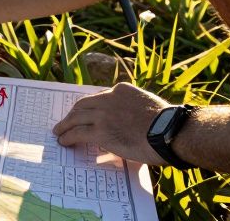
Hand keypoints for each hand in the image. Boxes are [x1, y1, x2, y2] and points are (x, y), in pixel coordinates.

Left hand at [52, 83, 171, 164]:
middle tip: (67, 121)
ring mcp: (103, 114)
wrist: (170, 131)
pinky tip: (64, 141)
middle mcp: (108, 98)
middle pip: (83, 104)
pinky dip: (68, 136)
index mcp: (122, 90)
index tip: (86, 113)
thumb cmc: (167, 124)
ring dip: (65, 125)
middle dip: (74, 113)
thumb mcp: (148, 106)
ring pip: (76, 117)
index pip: (99, 97)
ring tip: (59, 132)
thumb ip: (134, 109)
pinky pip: (77, 133)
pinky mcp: (100, 131)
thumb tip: (131, 123)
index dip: (91, 106)